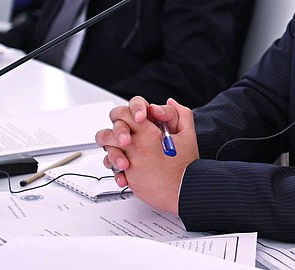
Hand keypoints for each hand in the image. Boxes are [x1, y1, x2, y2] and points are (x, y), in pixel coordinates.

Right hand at [95, 97, 198, 214]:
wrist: (178, 191)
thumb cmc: (183, 164)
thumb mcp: (186, 137)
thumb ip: (177, 114)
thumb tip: (164, 103)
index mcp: (152, 122)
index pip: (136, 105)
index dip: (136, 109)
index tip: (141, 119)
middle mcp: (139, 133)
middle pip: (118, 121)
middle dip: (120, 130)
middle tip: (127, 142)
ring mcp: (129, 148)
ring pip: (108, 141)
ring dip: (113, 152)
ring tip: (125, 164)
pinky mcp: (124, 164)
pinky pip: (110, 162)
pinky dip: (116, 171)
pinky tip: (125, 177)